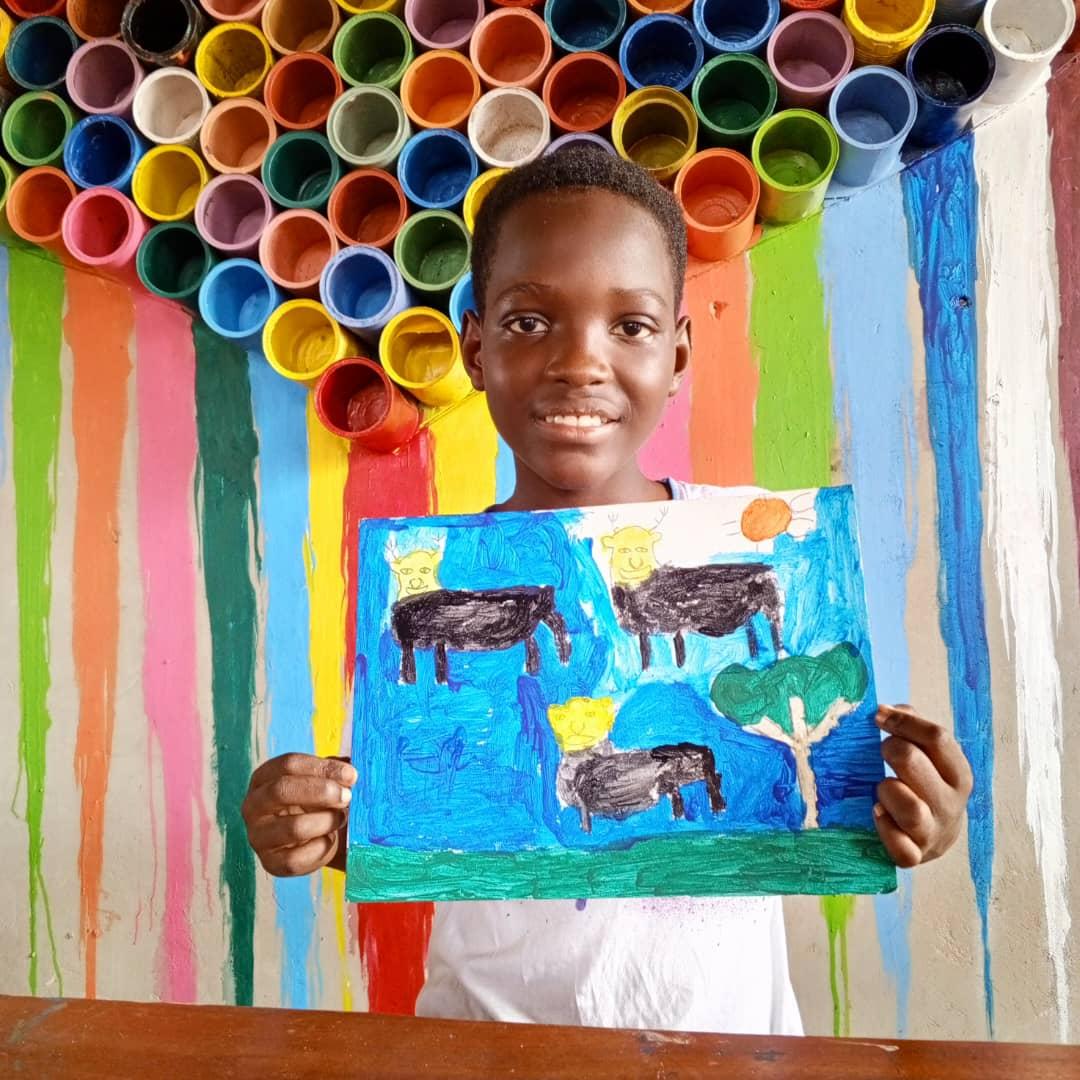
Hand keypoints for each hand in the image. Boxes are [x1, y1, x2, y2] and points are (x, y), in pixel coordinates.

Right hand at [242, 754, 356, 875]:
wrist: (314, 840)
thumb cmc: (316, 803)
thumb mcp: (323, 781)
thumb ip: (334, 773)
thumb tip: (349, 768)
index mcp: (263, 778)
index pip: (288, 764)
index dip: (322, 768)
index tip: (351, 775)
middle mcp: (253, 806)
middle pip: (281, 790)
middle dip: (321, 792)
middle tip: (347, 797)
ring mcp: (258, 836)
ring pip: (293, 827)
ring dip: (326, 821)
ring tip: (342, 818)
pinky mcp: (271, 863)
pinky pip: (297, 858)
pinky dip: (322, 848)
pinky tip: (331, 840)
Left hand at [874, 705, 972, 868]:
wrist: (936, 837)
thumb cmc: (925, 784)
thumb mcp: (928, 755)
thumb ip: (911, 726)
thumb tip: (886, 710)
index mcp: (959, 774)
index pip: (937, 737)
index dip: (903, 721)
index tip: (879, 716)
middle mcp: (951, 804)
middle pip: (913, 762)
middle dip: (891, 749)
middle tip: (883, 751)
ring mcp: (934, 833)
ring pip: (908, 808)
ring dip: (886, 790)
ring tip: (882, 788)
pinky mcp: (915, 856)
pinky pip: (899, 847)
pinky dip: (884, 828)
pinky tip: (878, 813)